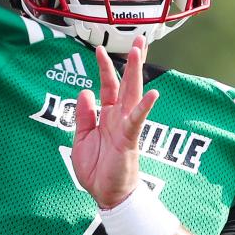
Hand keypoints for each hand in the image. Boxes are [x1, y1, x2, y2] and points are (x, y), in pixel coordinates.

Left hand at [72, 36, 158, 209]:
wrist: (106, 195)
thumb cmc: (97, 170)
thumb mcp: (81, 139)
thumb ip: (83, 116)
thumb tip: (85, 92)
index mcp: (107, 117)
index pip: (108, 86)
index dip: (104, 68)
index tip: (99, 49)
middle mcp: (118, 118)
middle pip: (126, 83)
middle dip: (131, 61)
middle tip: (138, 39)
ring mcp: (126, 127)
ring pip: (133, 94)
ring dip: (136, 73)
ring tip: (140, 52)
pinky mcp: (129, 139)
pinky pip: (138, 120)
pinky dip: (144, 107)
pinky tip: (153, 93)